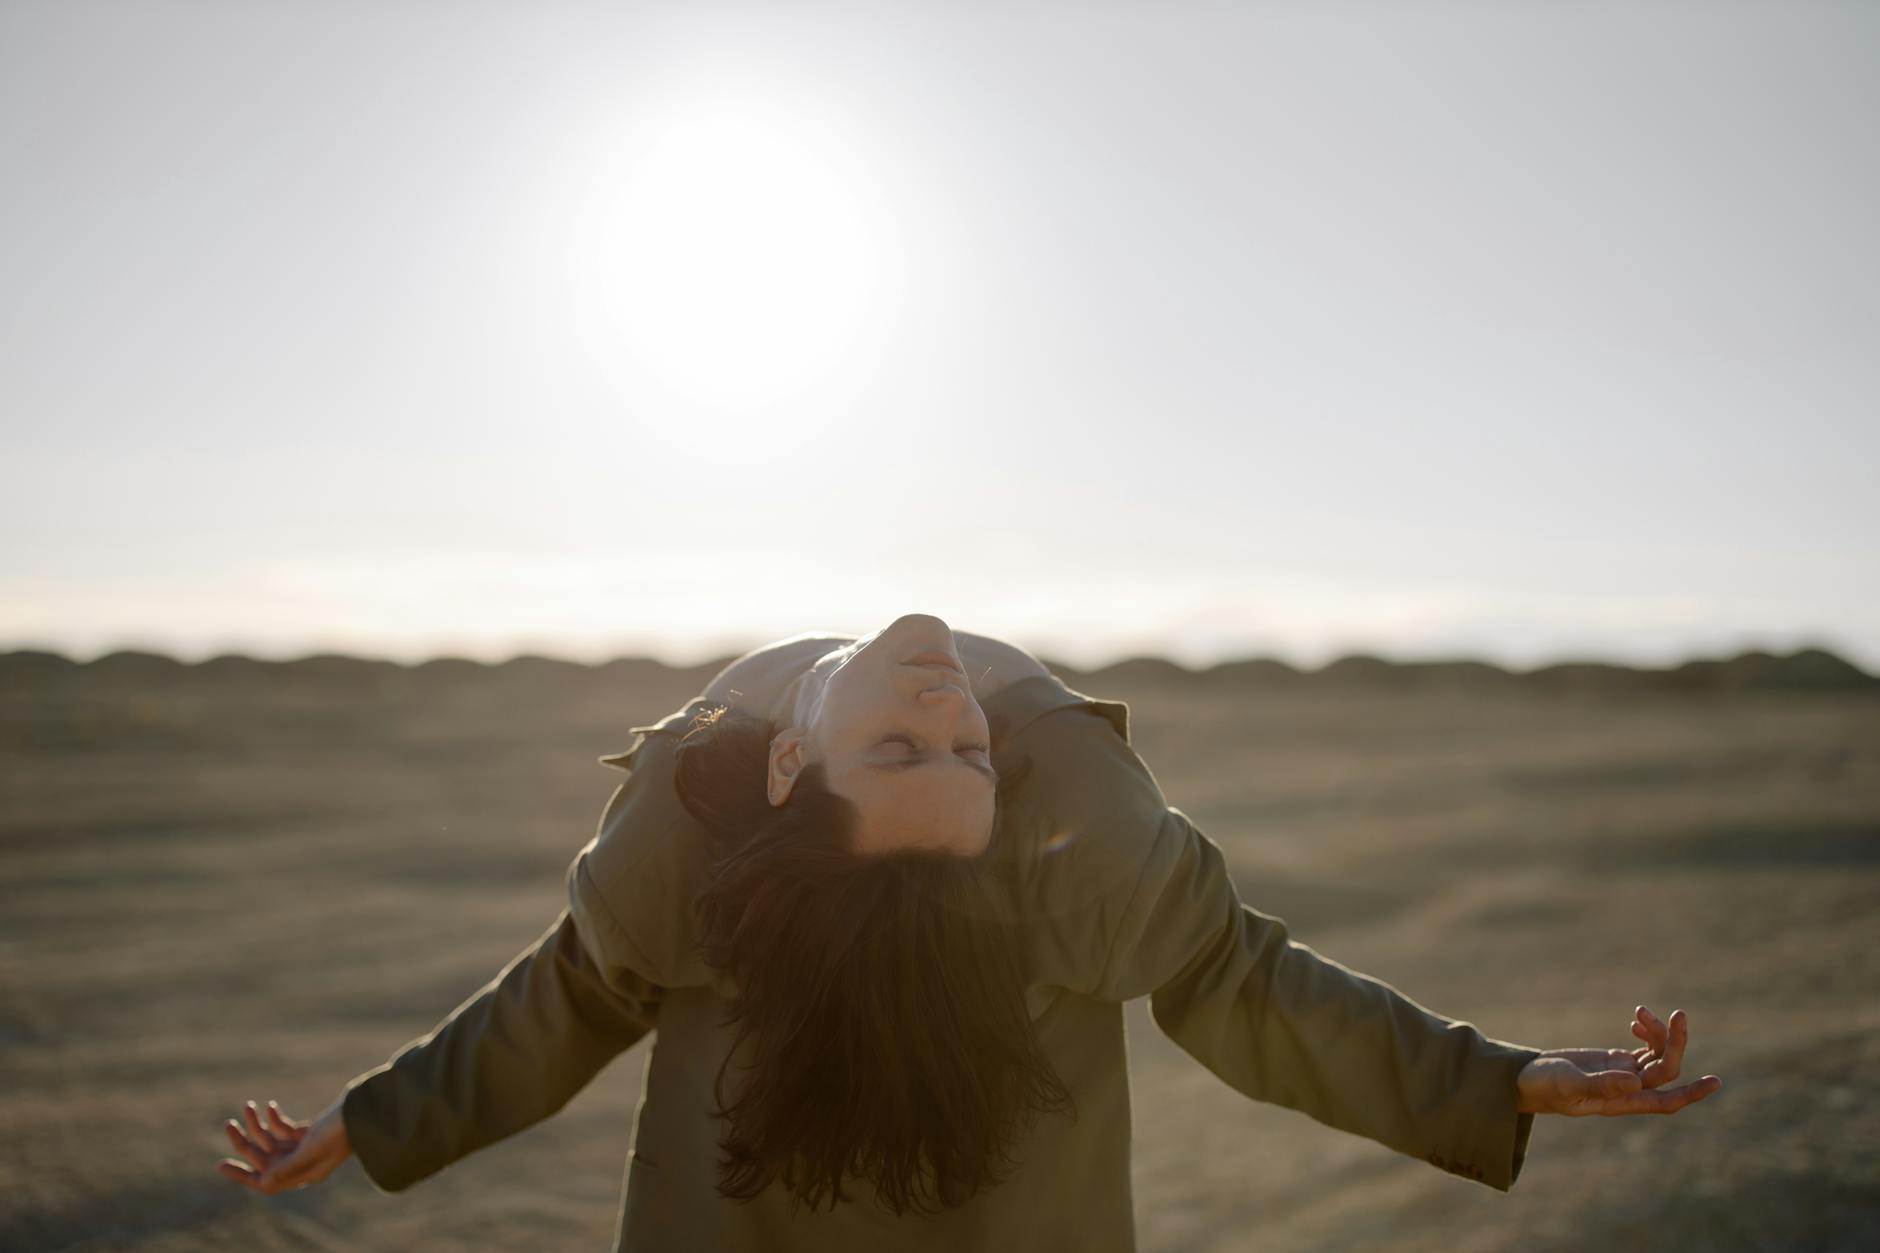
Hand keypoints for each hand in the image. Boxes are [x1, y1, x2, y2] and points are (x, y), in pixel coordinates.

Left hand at [216, 1098, 350, 1193]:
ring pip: (272, 1140)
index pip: (265, 1181)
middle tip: (228, 1124)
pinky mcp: (310, 1132)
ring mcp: (306, 1147)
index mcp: (304, 1174)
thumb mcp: (314, 1148)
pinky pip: (284, 1128)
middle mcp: (302, 1163)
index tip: (219, 1165)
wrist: (366, 1108)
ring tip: (248, 1105)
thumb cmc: (342, 1130)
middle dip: (245, 1141)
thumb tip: (263, 1182)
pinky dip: (276, 1118)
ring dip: (258, 1124)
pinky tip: (271, 1106)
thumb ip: (288, 1166)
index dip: (241, 1175)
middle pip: (264, 1157)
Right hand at [1517, 1005, 1721, 1115]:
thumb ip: (1601, 1085)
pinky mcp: (1616, 1060)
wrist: (1528, 1079)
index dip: (1691, 1093)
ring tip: (1640, 1010)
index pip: (1666, 1101)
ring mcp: (1624, 1074)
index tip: (1715, 1082)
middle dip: (1676, 1043)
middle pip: (1666, 1069)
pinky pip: (1645, 1047)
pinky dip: (1647, 1031)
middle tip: (1678, 1014)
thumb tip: (1636, 1082)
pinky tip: (1636, 1018)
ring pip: (1657, 1054)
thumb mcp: (1569, 1084)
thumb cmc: (1544, 1086)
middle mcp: (1629, 1089)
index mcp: (1621, 1102)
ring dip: (1659, 1032)